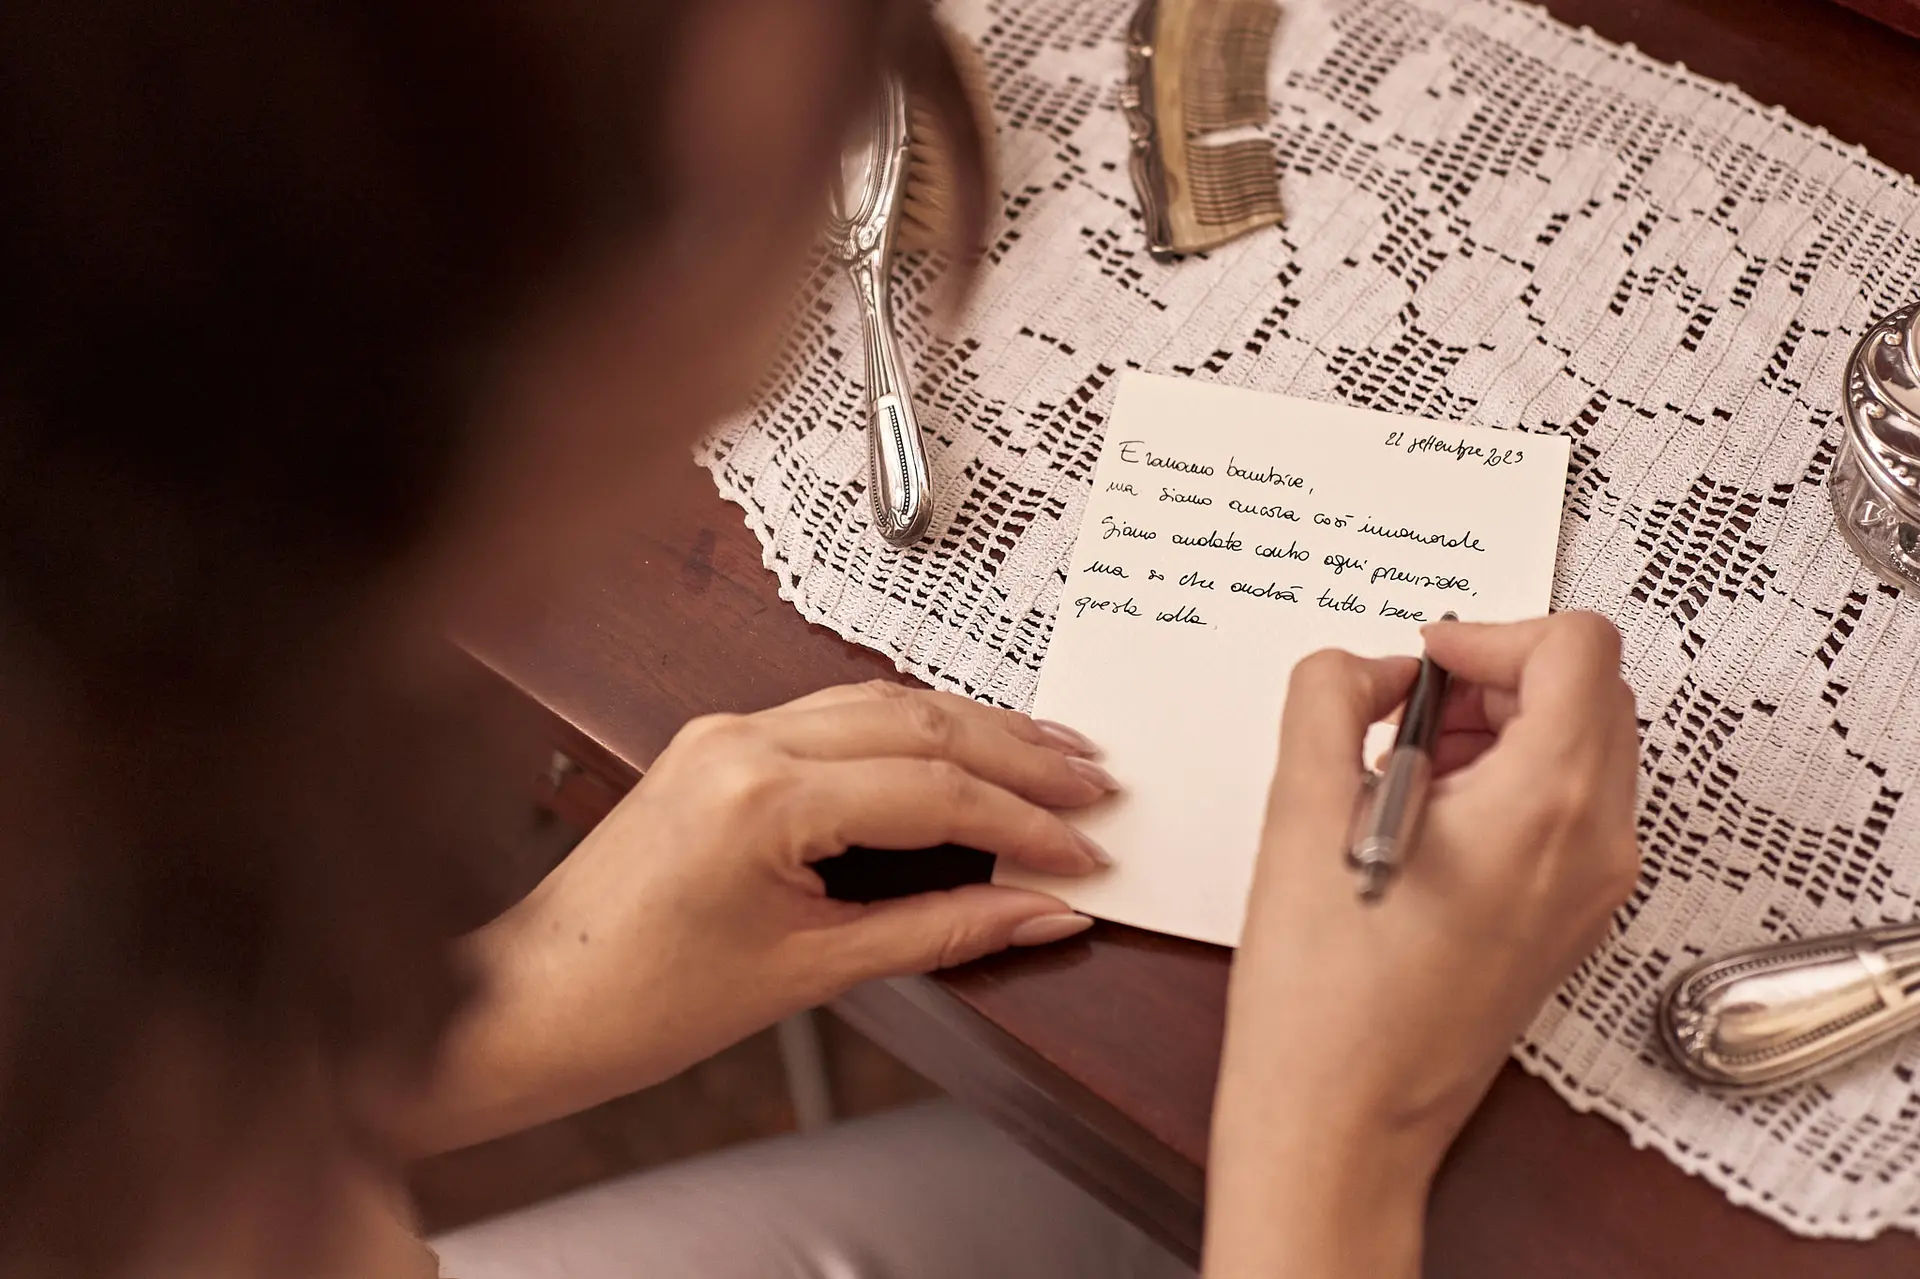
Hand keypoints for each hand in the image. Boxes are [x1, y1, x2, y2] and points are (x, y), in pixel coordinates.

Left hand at [403, 681, 1114, 1152]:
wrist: (534, 1002)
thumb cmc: (642, 999)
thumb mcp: (812, 972)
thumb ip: (941, 931)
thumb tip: (1041, 912)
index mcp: (763, 795)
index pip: (934, 791)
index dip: (1025, 824)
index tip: (1085, 853)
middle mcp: (744, 739)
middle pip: (920, 723)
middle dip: (1019, 753)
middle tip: (1095, 780)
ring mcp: (728, 731)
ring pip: (883, 705)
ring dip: (974, 729)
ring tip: (1053, 752)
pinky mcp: (720, 742)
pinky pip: (839, 716)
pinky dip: (914, 733)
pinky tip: (963, 749)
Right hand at [1204, 613, 1640, 1278]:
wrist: (1342, 1119)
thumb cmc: (1325, 994)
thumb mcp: (1302, 809)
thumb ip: (1330, 696)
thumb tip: (1371, 668)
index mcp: (1546, 805)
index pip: (1577, 647)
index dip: (1488, 632)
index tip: (1421, 666)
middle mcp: (1596, 846)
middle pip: (1591, 691)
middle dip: (1497, 676)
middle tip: (1408, 712)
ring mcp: (1592, 890)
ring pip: (1585, 748)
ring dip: (1503, 727)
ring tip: (1406, 772)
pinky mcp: (1570, 921)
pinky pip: (1569, 810)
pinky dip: (1510, 782)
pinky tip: (1424, 822)